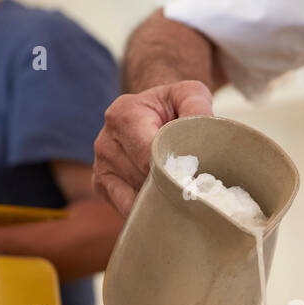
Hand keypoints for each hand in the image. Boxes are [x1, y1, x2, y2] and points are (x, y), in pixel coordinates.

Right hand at [92, 80, 213, 216]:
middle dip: (170, 186)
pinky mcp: (101, 185)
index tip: (197, 179)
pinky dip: (147, 209)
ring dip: (160, 201)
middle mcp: (105, 141)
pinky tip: (165, 204)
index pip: (149, 155)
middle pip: (142, 179)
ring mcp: (100, 165)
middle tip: (195, 192)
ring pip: (135, 197)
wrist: (150, 113)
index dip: (174, 170)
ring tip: (181, 196)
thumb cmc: (173, 106)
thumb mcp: (189, 95)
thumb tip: (203, 129)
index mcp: (123, 115)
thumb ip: (197, 107)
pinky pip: (125, 207)